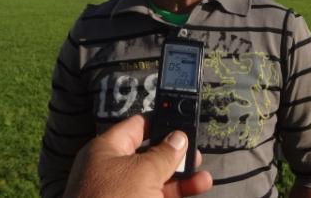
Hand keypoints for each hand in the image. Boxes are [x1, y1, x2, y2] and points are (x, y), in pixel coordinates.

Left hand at [63, 114, 212, 197]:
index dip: (161, 121)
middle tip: (197, 153)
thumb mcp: (143, 173)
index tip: (184, 121)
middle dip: (175, 154)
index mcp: (106, 150)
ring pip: (156, 178)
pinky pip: (156, 196)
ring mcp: (122, 192)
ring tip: (203, 177)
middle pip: (149, 153)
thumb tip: (179, 137)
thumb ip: (164, 154)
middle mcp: (112, 169)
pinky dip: (175, 193)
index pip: (137, 126)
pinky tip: (197, 188)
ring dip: (181, 177)